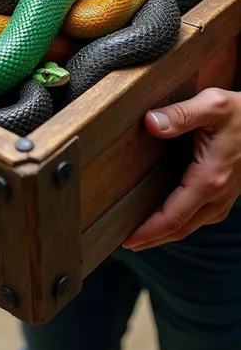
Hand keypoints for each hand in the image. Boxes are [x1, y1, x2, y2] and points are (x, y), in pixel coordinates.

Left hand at [122, 87, 240, 250]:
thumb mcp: (212, 105)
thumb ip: (180, 114)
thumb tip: (150, 123)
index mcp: (210, 179)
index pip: (173, 217)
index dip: (149, 231)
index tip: (127, 240)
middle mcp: (218, 195)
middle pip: (180, 228)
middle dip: (152, 239)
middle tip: (125, 243)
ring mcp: (224, 197)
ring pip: (190, 225)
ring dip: (164, 233)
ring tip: (139, 235)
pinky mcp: (225, 193)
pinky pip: (198, 215)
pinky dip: (178, 222)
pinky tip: (165, 216)